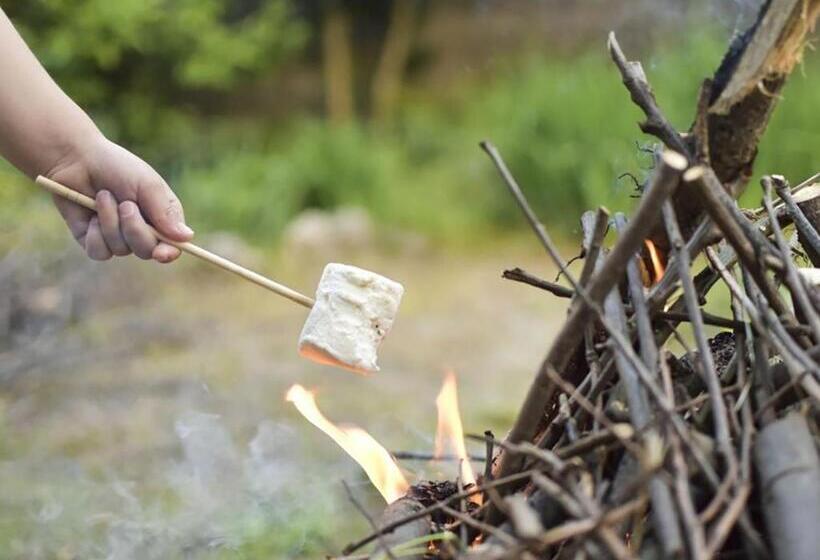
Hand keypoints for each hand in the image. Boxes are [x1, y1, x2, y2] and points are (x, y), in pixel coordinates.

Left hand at [44, 133, 192, 262]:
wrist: (76, 160)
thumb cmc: (117, 167)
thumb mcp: (147, 184)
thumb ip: (166, 212)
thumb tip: (187, 237)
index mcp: (161, 219)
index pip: (172, 246)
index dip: (168, 253)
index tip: (161, 252)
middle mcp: (142, 232)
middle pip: (146, 251)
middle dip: (135, 229)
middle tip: (125, 204)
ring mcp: (117, 239)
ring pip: (121, 250)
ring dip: (111, 222)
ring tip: (103, 197)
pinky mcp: (93, 242)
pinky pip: (99, 252)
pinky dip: (95, 233)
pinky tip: (91, 215)